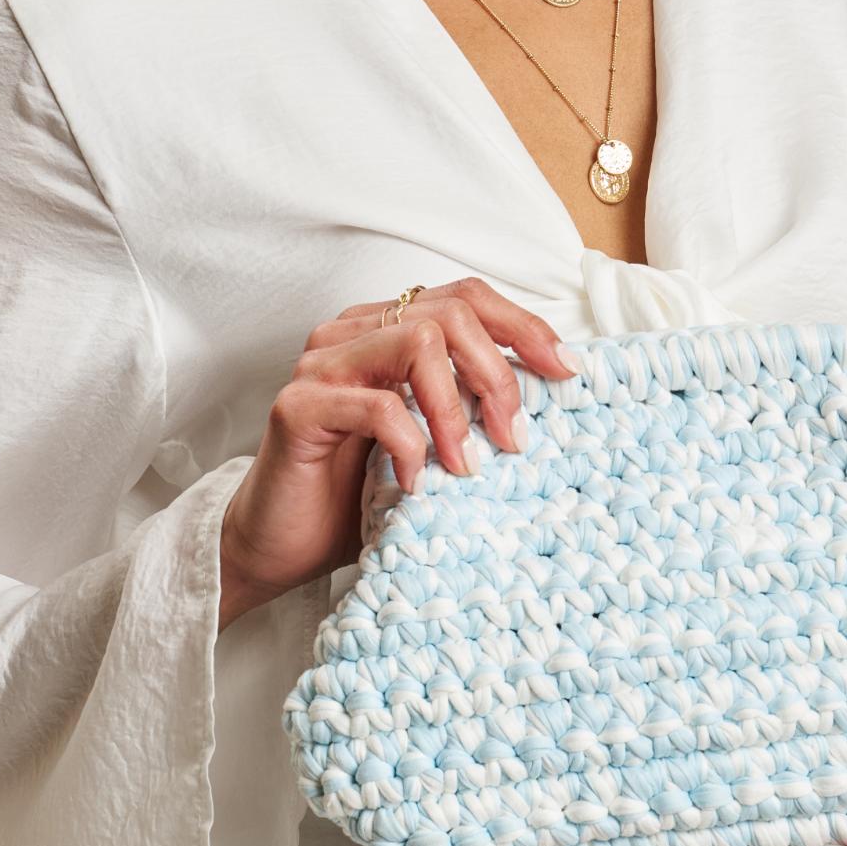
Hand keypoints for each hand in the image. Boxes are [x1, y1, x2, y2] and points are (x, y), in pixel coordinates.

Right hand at [219, 276, 576, 625]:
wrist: (281, 547)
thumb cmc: (358, 496)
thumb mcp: (433, 443)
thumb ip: (472, 406)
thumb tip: (553, 388)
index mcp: (385, 329)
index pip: (466, 297)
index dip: (523, 326)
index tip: (565, 372)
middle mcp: (350, 333)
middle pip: (450, 311)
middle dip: (498, 373)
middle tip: (514, 438)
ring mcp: (321, 364)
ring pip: (417, 341)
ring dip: (457, 408)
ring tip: (468, 465)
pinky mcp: (297, 405)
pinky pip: (378, 405)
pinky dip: (412, 445)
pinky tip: (414, 483)